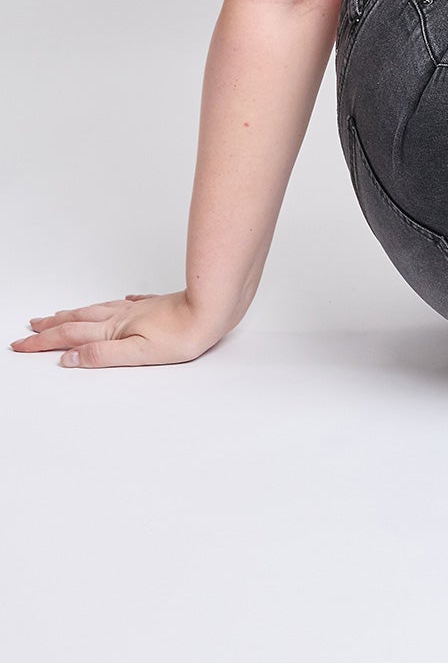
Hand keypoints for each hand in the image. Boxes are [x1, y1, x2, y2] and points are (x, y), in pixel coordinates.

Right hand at [10, 290, 229, 367]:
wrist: (211, 308)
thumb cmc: (181, 335)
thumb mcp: (139, 354)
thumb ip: (102, 356)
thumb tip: (69, 358)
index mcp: (114, 330)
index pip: (70, 337)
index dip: (43, 342)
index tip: (21, 344)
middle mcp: (121, 316)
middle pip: (78, 320)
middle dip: (51, 326)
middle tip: (30, 327)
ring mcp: (137, 310)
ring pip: (97, 310)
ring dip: (74, 314)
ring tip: (60, 314)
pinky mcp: (153, 306)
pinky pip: (122, 304)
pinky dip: (110, 306)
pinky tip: (116, 303)